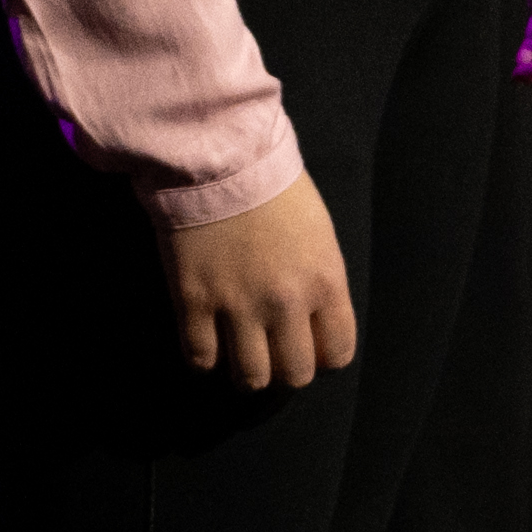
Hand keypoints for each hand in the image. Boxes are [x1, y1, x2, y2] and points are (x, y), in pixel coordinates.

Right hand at [162, 170, 359, 390]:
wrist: (217, 154)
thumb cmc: (273, 182)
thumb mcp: (318, 230)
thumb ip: (320, 279)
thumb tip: (311, 317)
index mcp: (325, 281)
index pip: (338, 353)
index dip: (323, 356)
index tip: (309, 346)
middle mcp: (286, 302)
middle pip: (294, 374)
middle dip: (285, 369)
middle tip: (272, 352)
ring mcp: (238, 305)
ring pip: (250, 378)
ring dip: (246, 373)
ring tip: (238, 354)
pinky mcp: (193, 301)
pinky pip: (200, 358)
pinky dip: (204, 360)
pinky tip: (206, 343)